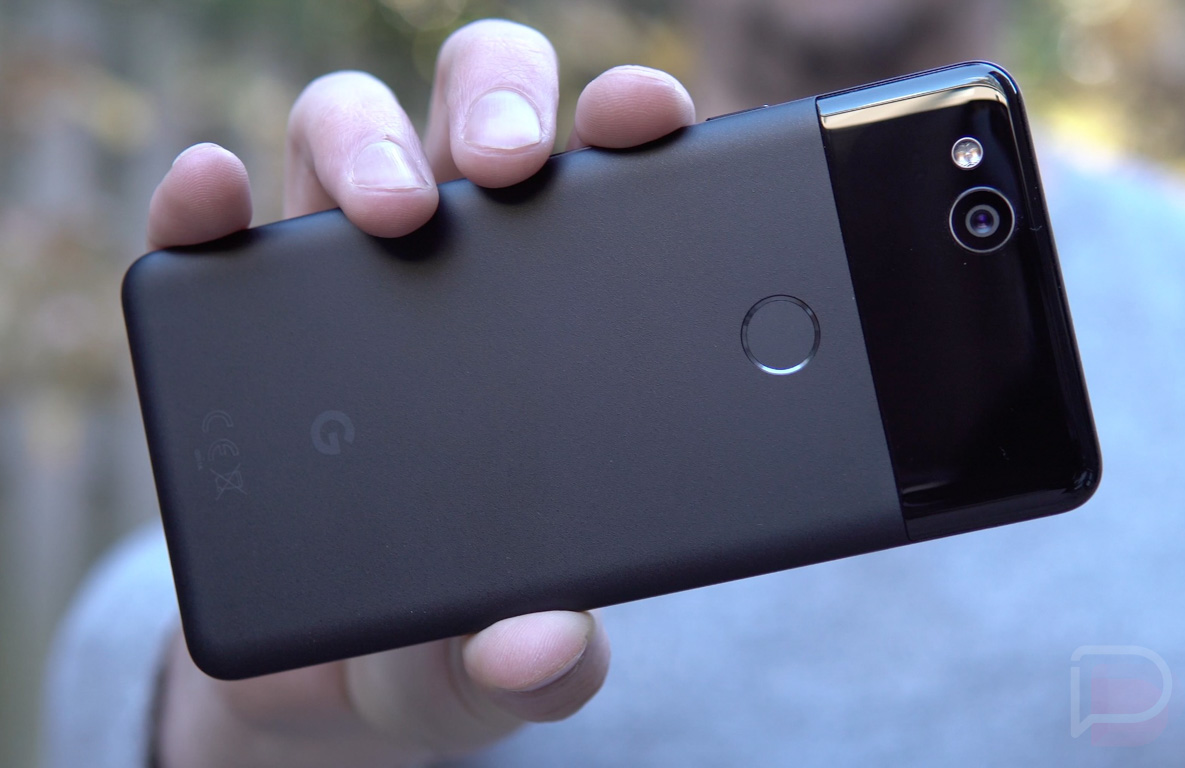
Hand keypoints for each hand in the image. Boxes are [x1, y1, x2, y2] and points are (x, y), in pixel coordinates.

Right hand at [146, 19, 694, 767]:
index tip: (644, 117)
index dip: (623, 122)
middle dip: (498, 106)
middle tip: (509, 172)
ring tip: (394, 211)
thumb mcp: (503, 664)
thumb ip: (540, 663)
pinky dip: (208, 197)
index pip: (600, 188)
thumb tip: (548, 645)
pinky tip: (217, 196)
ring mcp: (339, 283)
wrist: (326, 687)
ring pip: (351, 133)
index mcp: (555, 326)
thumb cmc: (445, 648)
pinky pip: (213, 230)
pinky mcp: (232, 320)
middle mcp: (453, 273)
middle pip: (477, 116)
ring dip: (369, 138)